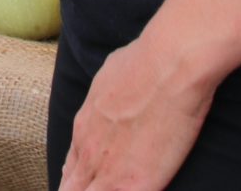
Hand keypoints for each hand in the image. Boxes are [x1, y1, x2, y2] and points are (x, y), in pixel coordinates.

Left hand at [57, 32, 215, 190]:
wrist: (170, 66)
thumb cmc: (143, 63)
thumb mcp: (107, 79)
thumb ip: (103, 101)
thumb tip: (109, 100)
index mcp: (83, 129)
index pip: (71, 168)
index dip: (77, 181)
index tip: (85, 184)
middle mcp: (89, 153)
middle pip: (72, 188)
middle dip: (80, 190)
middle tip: (92, 188)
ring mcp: (110, 172)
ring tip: (113, 186)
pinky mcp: (136, 184)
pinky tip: (131, 190)